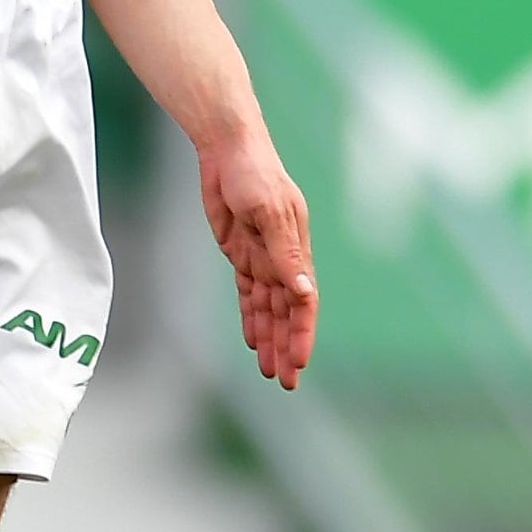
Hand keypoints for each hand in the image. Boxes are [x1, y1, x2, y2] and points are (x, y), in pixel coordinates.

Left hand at [201, 136, 315, 385]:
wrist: (228, 149)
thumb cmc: (253, 173)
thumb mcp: (269, 211)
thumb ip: (284, 252)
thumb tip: (303, 290)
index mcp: (296, 250)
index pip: (303, 302)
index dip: (301, 333)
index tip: (298, 362)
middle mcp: (282, 258)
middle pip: (287, 312)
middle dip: (287, 346)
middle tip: (286, 382)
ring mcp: (262, 256)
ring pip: (268, 308)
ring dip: (270, 338)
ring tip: (269, 370)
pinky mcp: (241, 252)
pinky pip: (249, 293)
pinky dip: (252, 317)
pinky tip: (253, 339)